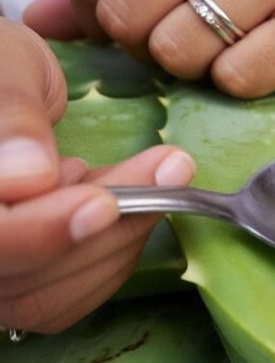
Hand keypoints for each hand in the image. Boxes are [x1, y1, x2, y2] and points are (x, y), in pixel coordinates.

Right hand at [0, 18, 194, 332]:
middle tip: (170, 167)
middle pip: (22, 277)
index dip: (42, 232)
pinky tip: (130, 201)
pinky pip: (68, 295)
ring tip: (159, 171)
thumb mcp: (1, 66)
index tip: (103, 201)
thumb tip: (28, 177)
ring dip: (120, 238)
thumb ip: (10, 118)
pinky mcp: (19, 282)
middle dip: (106, 227)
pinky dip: (114, 252)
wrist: (0, 82)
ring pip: (49, 295)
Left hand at [28, 0, 274, 98]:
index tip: (150, 20)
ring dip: (200, 70)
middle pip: (125, 16)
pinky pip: (240, 80)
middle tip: (198, 40)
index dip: (105, 15)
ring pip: (178, 52)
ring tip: (240, 46)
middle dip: (150, 46)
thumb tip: (39, 22)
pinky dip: (248, 85)